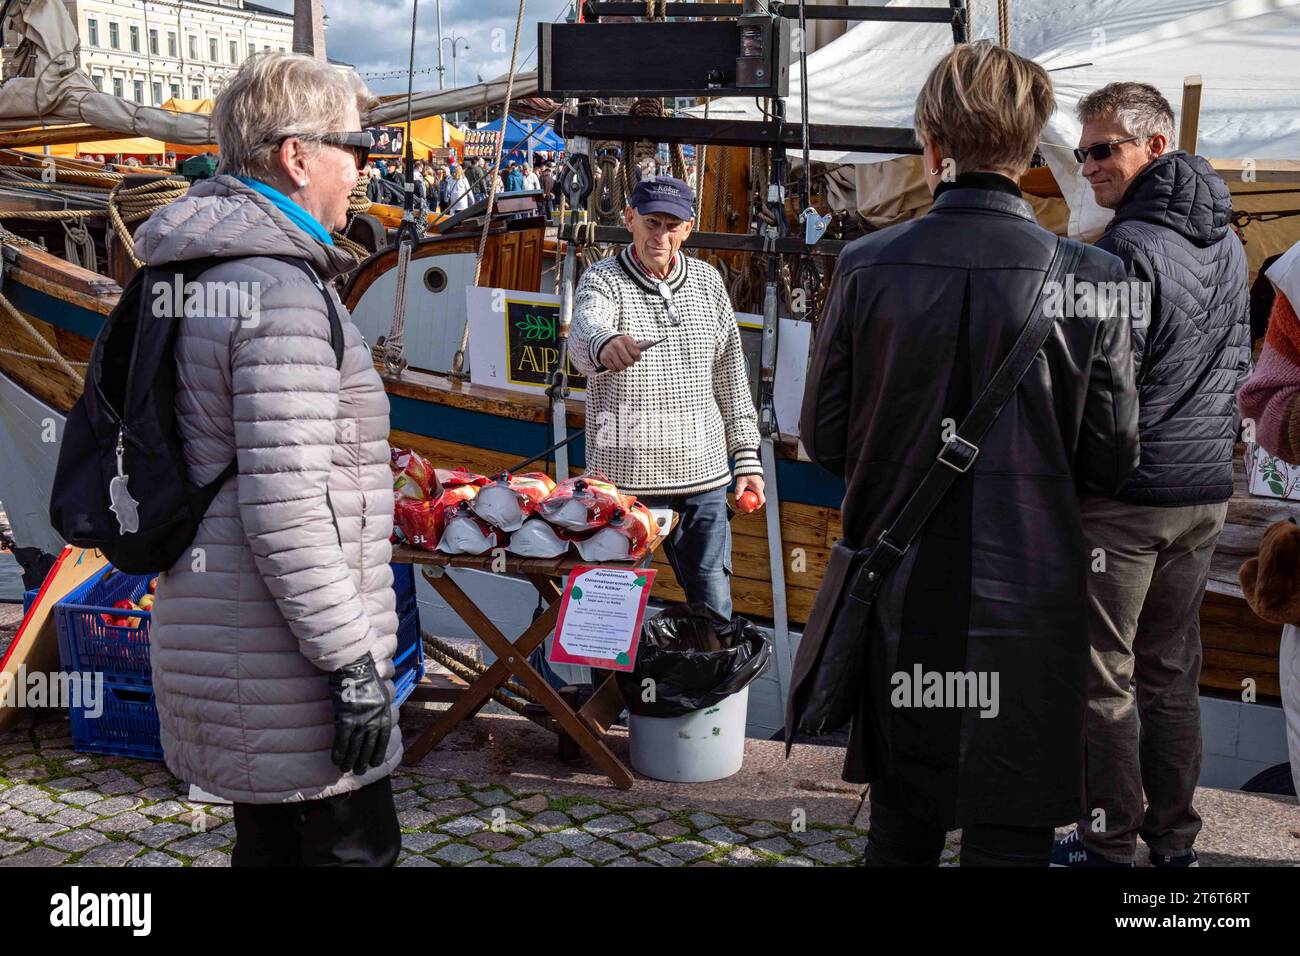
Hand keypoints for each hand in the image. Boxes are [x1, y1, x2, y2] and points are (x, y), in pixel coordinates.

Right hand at [328, 652, 392, 774]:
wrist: (354, 667)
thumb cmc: (366, 677)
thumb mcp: (381, 693)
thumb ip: (380, 709)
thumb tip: (377, 721)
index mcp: (385, 713)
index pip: (383, 740)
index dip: (377, 753)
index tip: (374, 763)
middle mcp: (374, 719)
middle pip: (369, 746)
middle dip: (364, 761)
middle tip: (359, 771)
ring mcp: (360, 720)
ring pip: (355, 747)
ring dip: (350, 760)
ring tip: (346, 769)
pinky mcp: (345, 719)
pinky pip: (342, 741)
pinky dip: (338, 752)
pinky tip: (335, 760)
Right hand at [598, 335, 642, 371]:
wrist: (605, 341)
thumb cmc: (622, 344)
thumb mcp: (629, 342)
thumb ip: (637, 346)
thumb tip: (651, 342)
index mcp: (626, 339)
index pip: (636, 353)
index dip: (637, 357)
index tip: (636, 357)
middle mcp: (617, 344)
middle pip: (629, 361)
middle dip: (630, 363)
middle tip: (629, 362)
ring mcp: (610, 351)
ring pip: (621, 366)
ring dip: (623, 367)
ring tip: (623, 363)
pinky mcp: (604, 358)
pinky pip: (613, 369)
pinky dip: (616, 369)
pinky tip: (616, 364)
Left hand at [734, 475, 765, 510]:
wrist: (748, 463)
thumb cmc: (745, 472)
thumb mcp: (741, 482)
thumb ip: (739, 490)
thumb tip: (736, 499)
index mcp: (758, 487)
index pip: (761, 500)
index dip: (758, 505)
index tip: (753, 508)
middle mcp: (761, 486)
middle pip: (760, 498)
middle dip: (754, 503)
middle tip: (748, 506)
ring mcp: (760, 484)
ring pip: (758, 494)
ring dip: (753, 498)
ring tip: (746, 501)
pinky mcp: (758, 482)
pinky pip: (756, 490)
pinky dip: (752, 493)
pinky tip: (746, 494)